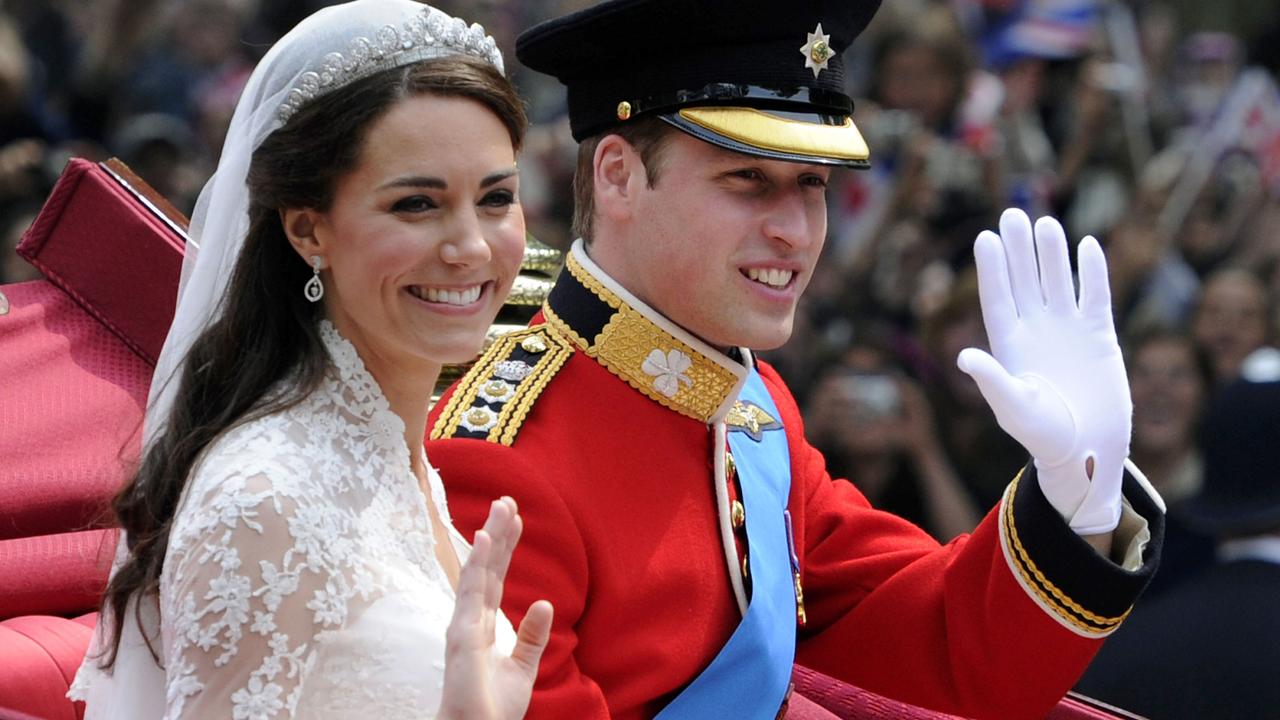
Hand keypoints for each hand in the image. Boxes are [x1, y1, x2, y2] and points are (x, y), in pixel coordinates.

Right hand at [439, 497, 553, 719]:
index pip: (497, 578)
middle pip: (487, 568)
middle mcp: (471, 620)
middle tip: (508, 499)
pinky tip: (483, 539)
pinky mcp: (461, 634)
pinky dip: (475, 564)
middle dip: (498, 533)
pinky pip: (470, 592)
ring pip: (478, 571)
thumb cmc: (493, 710)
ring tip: (501, 507)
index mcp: (484, 627)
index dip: (506, 548)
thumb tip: (544, 602)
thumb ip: (532, 637)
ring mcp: (463, 624)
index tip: (517, 518)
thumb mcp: (524, 669)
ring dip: (490, 538)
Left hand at [957, 209, 1130, 533]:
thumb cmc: (1043, 435)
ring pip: (1057, 282)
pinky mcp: (1098, 335)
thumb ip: (992, 380)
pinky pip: (1094, 296)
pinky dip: (1092, 272)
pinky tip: (1086, 245)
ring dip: (1052, 254)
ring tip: (1045, 224)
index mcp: (1008, 345)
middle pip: (1024, 281)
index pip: (997, 298)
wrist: (1086, 449)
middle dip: (1019, 250)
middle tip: (1012, 214)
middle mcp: (1035, 330)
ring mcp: (1066, 330)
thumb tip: (965, 356)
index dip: (992, 269)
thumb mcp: (1014, 408)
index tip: (985, 238)